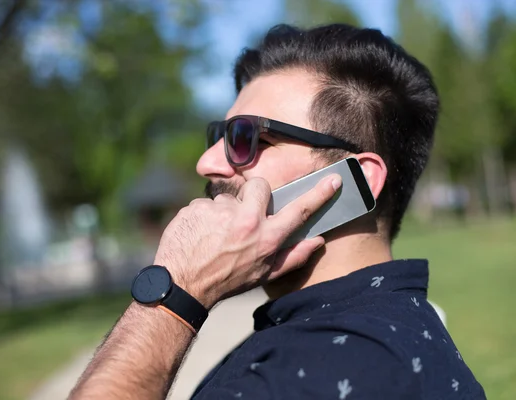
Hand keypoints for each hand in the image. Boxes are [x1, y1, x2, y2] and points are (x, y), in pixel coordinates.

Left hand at [153, 174, 341, 308]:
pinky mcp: (197, 207)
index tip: (333, 180)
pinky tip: (200, 235)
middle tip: (244, 216)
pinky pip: (206, 204)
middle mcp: (246, 219)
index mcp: (266, 237)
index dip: (319, 194)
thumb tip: (318, 241)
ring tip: (215, 236)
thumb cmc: (227, 281)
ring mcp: (220, 211)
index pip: (299, 211)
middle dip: (255, 195)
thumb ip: (293, 257)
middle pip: (260, 186)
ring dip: (224, 212)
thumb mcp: (263, 274)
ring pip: (228, 199)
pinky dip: (204, 217)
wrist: (182, 284)